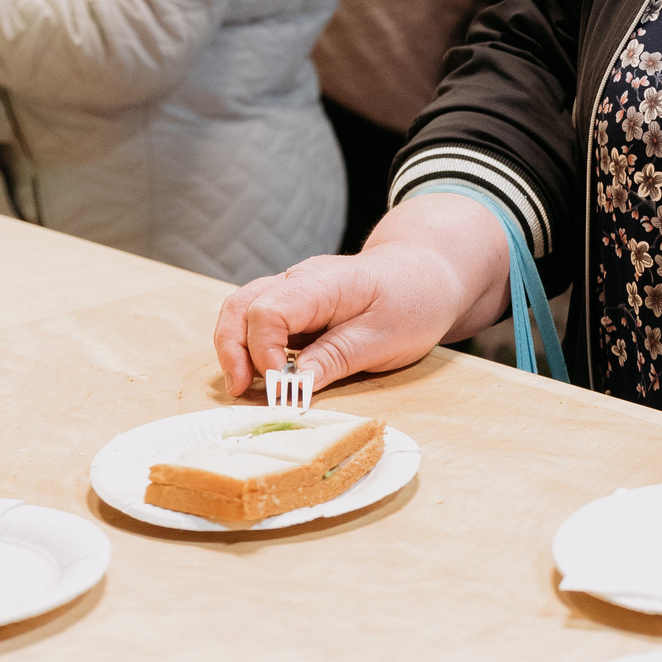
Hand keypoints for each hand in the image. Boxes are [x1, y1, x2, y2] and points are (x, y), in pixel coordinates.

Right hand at [214, 193, 509, 393]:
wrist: (430, 271)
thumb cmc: (414, 300)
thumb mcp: (386, 337)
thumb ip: (337, 357)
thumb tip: (292, 385)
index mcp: (323, 283)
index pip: (269, 309)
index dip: (262, 348)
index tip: (276, 383)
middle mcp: (299, 282)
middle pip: (241, 305)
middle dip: (231, 349)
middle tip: (239, 390)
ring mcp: (295, 291)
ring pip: (243, 311)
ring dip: (235, 348)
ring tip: (243, 387)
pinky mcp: (297, 307)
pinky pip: (260, 322)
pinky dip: (251, 348)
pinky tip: (264, 376)